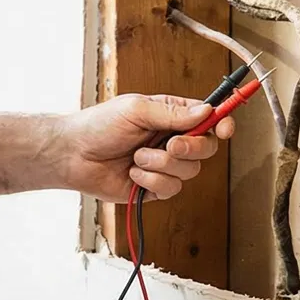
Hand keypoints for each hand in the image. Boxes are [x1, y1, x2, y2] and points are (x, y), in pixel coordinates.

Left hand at [56, 94, 233, 201]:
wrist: (73, 155)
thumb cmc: (98, 125)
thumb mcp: (136, 110)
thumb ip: (172, 113)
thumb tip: (207, 111)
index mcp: (171, 115)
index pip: (209, 118)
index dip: (222, 123)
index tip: (225, 128)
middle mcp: (172, 139)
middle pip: (207, 148)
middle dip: (191, 148)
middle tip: (171, 145)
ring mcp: (164, 165)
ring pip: (190, 171)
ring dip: (162, 164)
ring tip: (137, 158)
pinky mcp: (155, 188)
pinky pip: (171, 189)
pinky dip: (151, 181)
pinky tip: (132, 174)